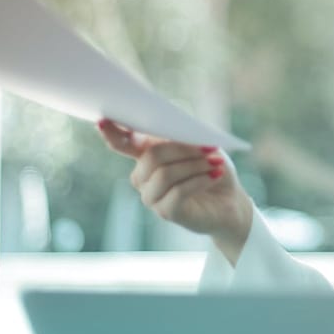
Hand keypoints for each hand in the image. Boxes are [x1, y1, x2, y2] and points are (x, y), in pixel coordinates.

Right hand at [97, 118, 252, 264]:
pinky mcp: (165, 212)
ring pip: (165, 174)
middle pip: (152, 156)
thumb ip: (184, 136)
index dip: (112, 133)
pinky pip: (177, 192)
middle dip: (183, 149)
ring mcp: (151, 196)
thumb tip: (174, 127)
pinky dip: (199, 180)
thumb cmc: (212, 168)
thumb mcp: (202, 146)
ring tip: (216, 163)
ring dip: (195, 165)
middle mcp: (143, 176)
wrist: (229, 201)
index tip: (103, 121)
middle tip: (211, 148)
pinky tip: (214, 175)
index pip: (122, 143)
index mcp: (146, 155)